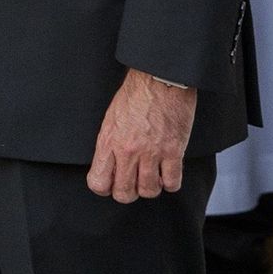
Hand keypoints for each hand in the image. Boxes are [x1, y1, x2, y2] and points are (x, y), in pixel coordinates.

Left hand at [86, 68, 196, 201]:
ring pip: (149, 191)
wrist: (160, 80)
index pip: (99, 182)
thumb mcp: (111, 120)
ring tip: (151, 177)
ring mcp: (152, 153)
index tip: (110, 184)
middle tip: (133, 184)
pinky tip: (168, 174)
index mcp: (109, 142)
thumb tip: (109, 166)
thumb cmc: (135, 96)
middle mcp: (128, 151)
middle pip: (124, 193)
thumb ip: (109, 145)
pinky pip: (172, 183)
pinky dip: (170, 183)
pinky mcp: (174, 151)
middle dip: (127, 193)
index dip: (104, 188)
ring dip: (150, 188)